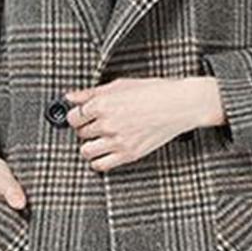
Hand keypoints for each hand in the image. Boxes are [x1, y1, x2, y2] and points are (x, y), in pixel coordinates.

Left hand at [63, 75, 223, 171]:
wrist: (180, 104)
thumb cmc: (154, 92)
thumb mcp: (119, 85)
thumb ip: (91, 93)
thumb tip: (71, 97)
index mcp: (103, 104)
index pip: (73, 116)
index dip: (76, 116)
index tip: (81, 116)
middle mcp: (107, 123)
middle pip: (79, 133)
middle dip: (85, 129)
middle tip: (95, 125)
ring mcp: (117, 141)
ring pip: (86, 151)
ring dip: (89, 146)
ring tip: (98, 140)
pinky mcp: (129, 154)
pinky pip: (101, 165)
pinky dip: (98, 161)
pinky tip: (105, 152)